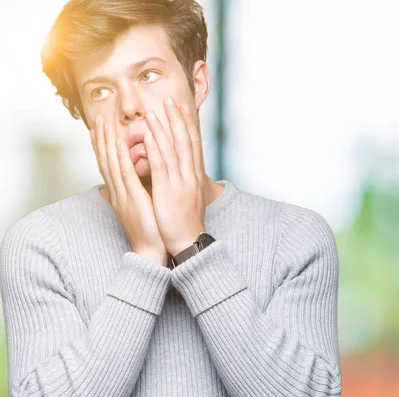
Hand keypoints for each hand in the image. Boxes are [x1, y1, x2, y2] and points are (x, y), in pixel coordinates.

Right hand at [90, 115, 168, 266]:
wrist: (151, 251)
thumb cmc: (150, 230)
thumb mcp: (141, 208)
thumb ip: (136, 193)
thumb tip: (135, 183)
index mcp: (121, 194)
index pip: (109, 166)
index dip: (103, 147)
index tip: (99, 130)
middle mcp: (118, 192)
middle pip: (106, 161)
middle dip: (101, 139)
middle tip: (98, 119)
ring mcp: (123, 195)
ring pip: (112, 163)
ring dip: (107, 142)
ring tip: (104, 123)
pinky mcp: (133, 199)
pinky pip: (125, 175)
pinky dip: (120, 158)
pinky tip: (119, 143)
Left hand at [143, 97, 206, 255]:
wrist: (187, 241)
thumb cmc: (184, 222)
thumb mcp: (186, 196)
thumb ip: (181, 180)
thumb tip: (177, 170)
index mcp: (193, 176)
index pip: (192, 144)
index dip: (187, 125)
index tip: (183, 108)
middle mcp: (189, 175)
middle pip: (184, 141)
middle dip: (177, 119)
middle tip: (170, 99)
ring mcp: (180, 181)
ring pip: (171, 148)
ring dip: (163, 127)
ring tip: (154, 109)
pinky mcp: (168, 190)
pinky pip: (161, 164)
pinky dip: (155, 146)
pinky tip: (149, 132)